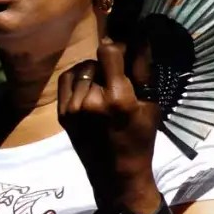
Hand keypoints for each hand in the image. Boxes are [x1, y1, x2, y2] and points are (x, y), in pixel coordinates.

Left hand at [58, 37, 161, 213]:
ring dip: (95, 72)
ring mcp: (73, 107)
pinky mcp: (63, 113)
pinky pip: (68, 79)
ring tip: (106, 86)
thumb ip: (142, 71)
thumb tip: (140, 38)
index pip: (109, 51)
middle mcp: (91, 100)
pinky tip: (90, 87)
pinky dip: (79, 78)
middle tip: (120, 77)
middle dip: (110, 64)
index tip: (128, 51)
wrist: (116, 175)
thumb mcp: (150, 105)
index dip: (120, 46)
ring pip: (82, 68)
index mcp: (117, 98)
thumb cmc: (140, 140)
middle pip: (97, 60)